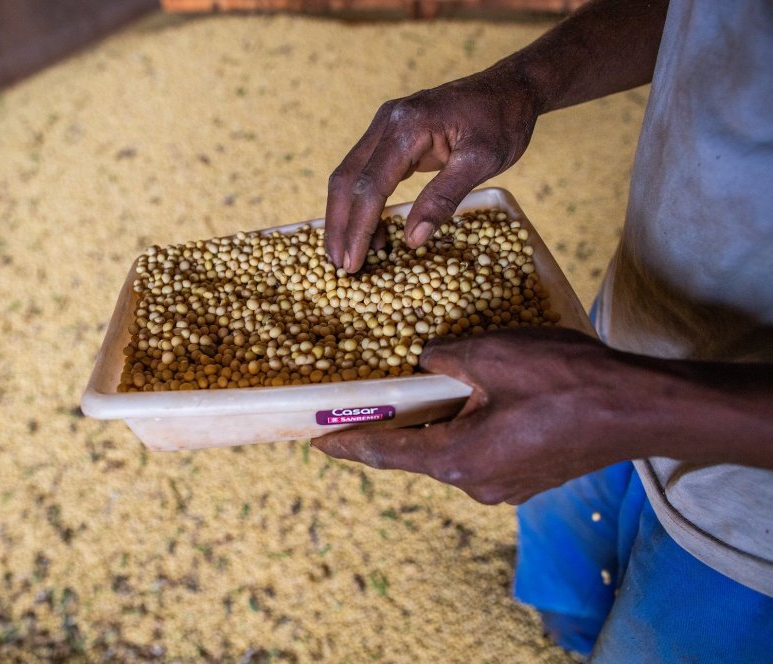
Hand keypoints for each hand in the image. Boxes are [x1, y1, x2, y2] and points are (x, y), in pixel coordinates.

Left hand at [312, 328, 631, 504]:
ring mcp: (506, 486)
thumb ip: (445, 360)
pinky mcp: (529, 477)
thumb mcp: (492, 354)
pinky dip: (464, 431)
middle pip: (416, 456)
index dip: (346, 445)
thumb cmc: (565, 381)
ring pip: (452, 454)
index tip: (316, 442)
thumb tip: (426, 363)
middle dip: (390, 431)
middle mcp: (477, 484)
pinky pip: (481, 454)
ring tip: (415, 398)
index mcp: (458, 460)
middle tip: (363, 408)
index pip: (384, 454)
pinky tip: (468, 404)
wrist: (638, 408)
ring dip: (432, 428)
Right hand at [325, 64, 539, 272]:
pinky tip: (371, 231)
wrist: (510, 88)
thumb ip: (444, 198)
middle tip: (339, 267)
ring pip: (350, 176)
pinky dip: (362, 204)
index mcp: (407, 125)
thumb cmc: (502, 121)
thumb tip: (412, 239)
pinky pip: (365, 172)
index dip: (359, 228)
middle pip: (346, 180)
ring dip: (345, 217)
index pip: (370, 185)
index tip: (353, 263)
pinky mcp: (391, 136)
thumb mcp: (482, 161)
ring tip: (351, 255)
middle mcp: (387, 122)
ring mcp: (385, 126)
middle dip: (340, 226)